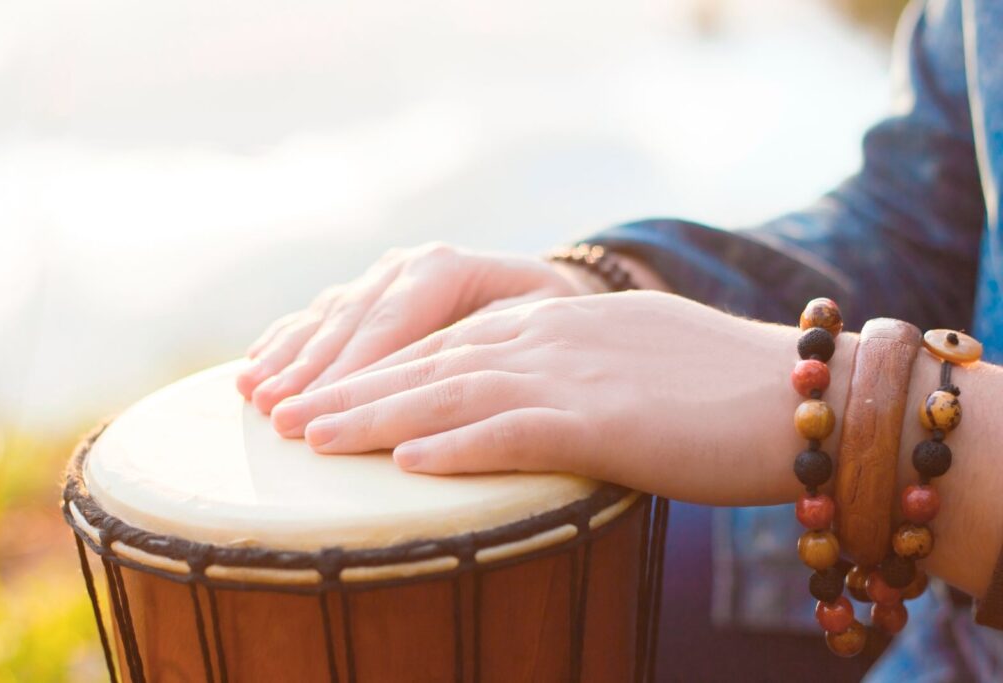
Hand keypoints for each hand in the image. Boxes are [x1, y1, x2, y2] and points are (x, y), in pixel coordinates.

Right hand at [237, 242, 607, 412]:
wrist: (545, 292)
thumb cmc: (548, 320)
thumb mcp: (538, 325)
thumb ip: (484, 344)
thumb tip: (435, 388)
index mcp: (444, 267)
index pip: (389, 323)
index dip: (351, 370)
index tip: (319, 411)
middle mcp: (405, 265)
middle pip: (349, 322)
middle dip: (310, 371)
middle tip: (274, 414)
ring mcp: (381, 276)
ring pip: (327, 317)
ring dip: (288, 356)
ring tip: (252, 394)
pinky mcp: (367, 292)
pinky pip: (317, 315)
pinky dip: (285, 340)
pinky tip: (252, 364)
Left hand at [269, 291, 823, 502]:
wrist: (806, 396)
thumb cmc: (723, 395)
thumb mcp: (631, 367)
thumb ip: (570, 382)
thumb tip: (525, 414)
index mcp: (559, 321)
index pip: (447, 340)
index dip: (377, 366)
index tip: (320, 390)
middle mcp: (555, 334)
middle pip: (430, 360)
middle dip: (350, 388)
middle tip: (281, 414)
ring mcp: (577, 371)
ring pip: (452, 389)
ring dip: (375, 415)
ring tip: (310, 437)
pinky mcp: (606, 419)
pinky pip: (514, 429)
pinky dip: (454, 444)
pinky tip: (405, 462)